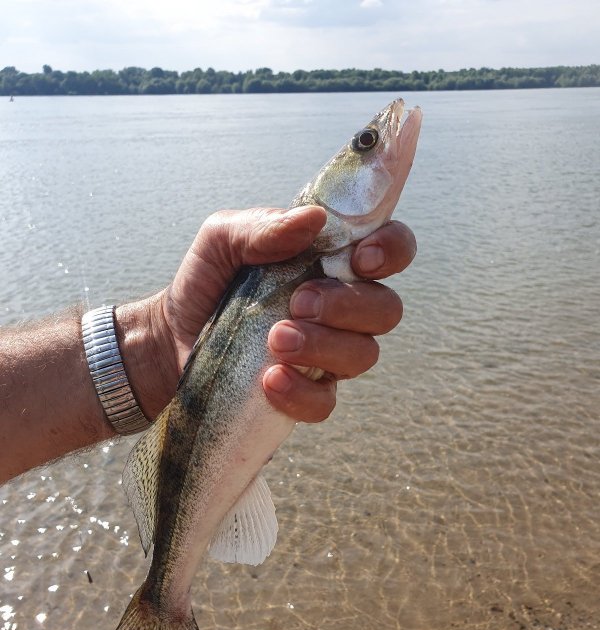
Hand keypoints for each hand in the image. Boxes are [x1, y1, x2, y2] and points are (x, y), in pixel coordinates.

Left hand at [131, 206, 415, 420]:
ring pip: (364, 356)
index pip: (391, 249)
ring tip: (274, 340)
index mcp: (332, 262)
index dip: (391, 250)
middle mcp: (342, 309)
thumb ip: (264, 225)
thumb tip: (314, 218)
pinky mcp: (306, 395)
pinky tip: (268, 380)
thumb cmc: (206, 283)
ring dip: (322, 346)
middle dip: (348, 305)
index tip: (359, 259)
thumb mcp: (223, 241)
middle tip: (298, 303)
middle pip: (386, 309)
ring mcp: (328, 356)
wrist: (169, 340)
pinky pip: (325, 402)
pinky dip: (301, 392)